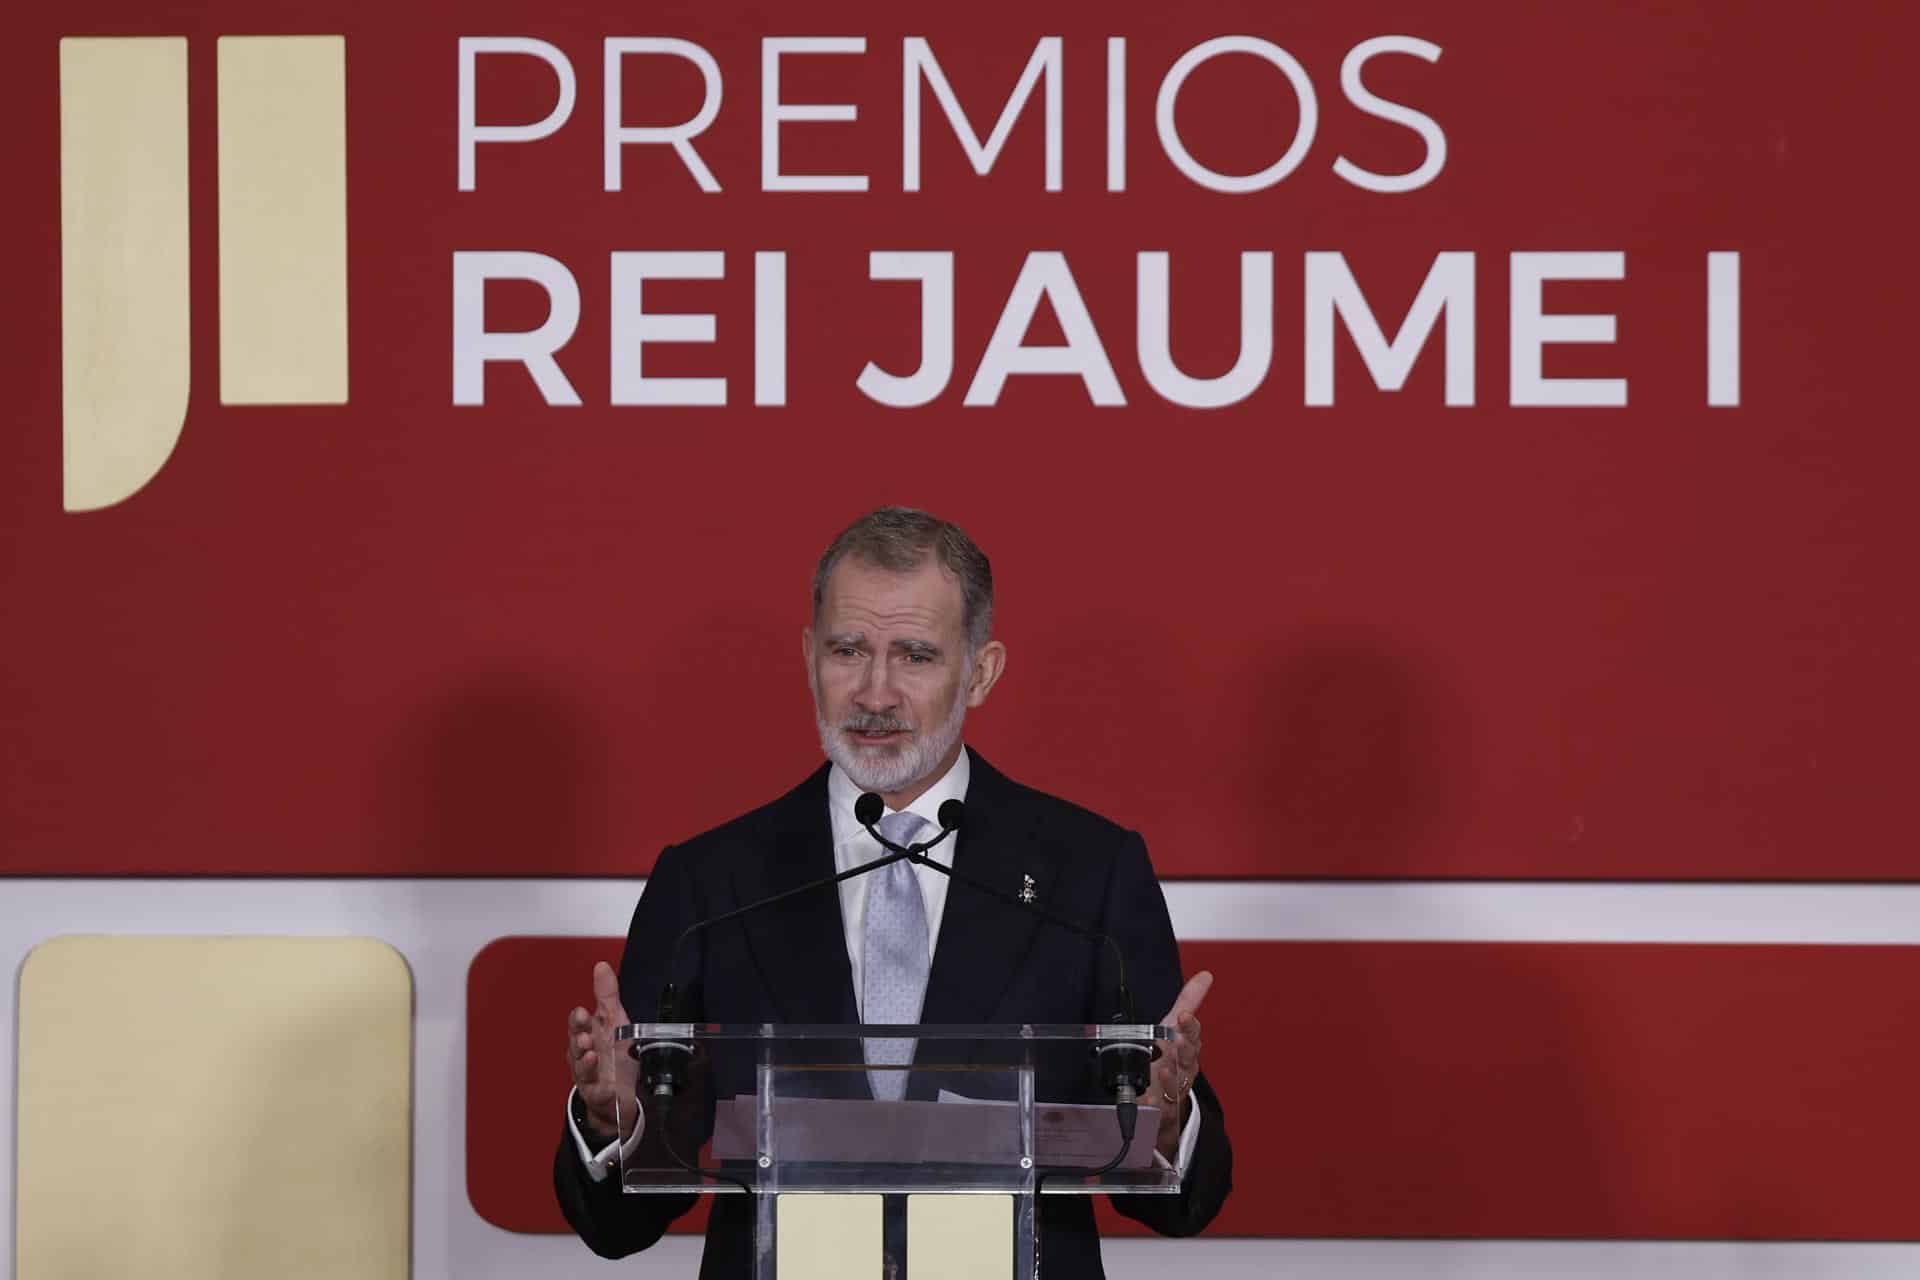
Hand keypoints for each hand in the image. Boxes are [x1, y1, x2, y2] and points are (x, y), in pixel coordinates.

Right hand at [567, 961, 639, 1141]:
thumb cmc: (615, 1056)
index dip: (578, 1020)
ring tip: (591, 1056)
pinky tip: (607, 1087)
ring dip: (585, 1063)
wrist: (622, 1093)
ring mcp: (589, 1077)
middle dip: (578, 1041)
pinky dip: (601, 1091)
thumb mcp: (614, 1020)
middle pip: (575, 1047)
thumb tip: (601, 966)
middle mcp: (583, 1056)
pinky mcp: (598, 1096)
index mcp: (587, 1035)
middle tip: (585, 1036)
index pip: (577, 1025)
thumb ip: (606, 994)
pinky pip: (598, 1094)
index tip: (583, 1013)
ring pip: (582, 1070)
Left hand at [1150, 970, 1210, 1159]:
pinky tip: (1149, 1100)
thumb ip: (1188, 1001)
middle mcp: (1184, 1069)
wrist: (1166, 1103)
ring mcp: (1174, 1090)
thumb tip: (1205, 976)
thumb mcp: (1174, 1028)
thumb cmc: (1171, 1060)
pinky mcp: (1162, 1109)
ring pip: (1177, 1083)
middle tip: (1177, 1039)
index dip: (1189, 1026)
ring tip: (1162, 1068)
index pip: (1193, 1035)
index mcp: (1188, 1049)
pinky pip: (1160, 1108)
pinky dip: (1155, 1104)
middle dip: (1184, 1049)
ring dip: (1171, 1075)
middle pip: (1188, 1059)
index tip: (1183, 1016)